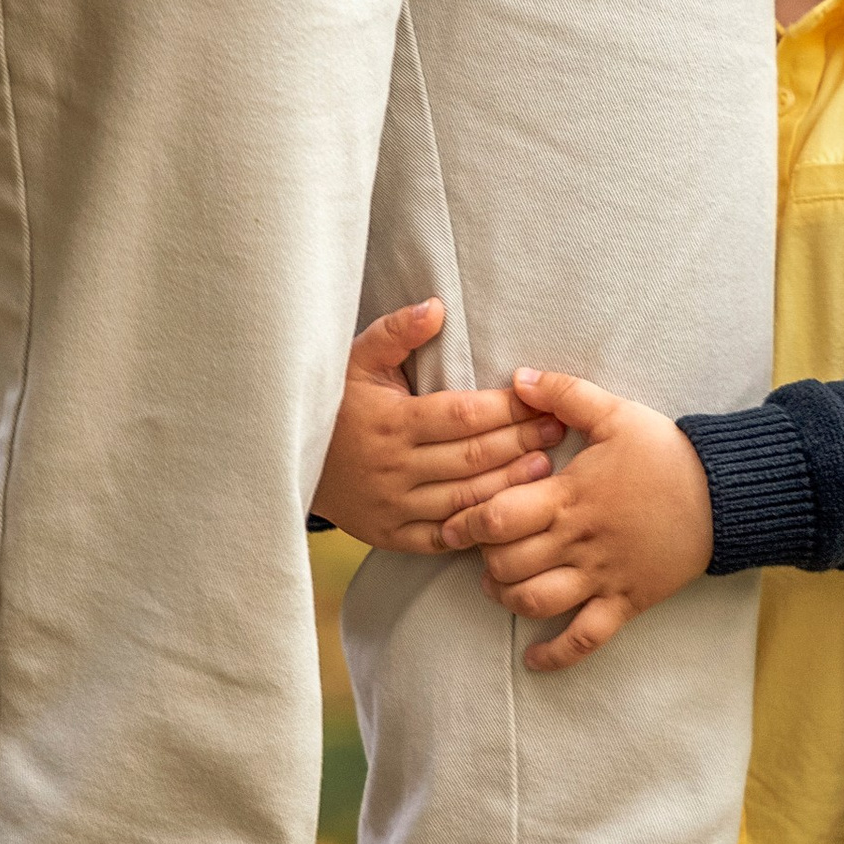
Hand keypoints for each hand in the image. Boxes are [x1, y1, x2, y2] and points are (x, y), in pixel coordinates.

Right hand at [311, 300, 561, 551]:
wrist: (286, 459)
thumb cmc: (334, 402)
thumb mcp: (356, 359)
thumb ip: (397, 332)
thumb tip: (438, 307)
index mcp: (391, 422)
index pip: (464, 415)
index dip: (508, 408)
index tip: (540, 398)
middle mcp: (394, 468)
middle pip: (474, 458)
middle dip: (522, 442)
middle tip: (558, 430)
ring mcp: (393, 506)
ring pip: (466, 500)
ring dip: (511, 485)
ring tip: (546, 470)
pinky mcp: (391, 535)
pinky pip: (445, 537)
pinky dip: (479, 526)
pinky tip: (509, 513)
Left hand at [439, 366, 713, 669]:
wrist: (725, 496)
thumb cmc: (666, 454)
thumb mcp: (616, 413)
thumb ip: (564, 393)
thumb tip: (518, 377)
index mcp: (569, 496)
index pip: (498, 517)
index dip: (467, 523)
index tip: (453, 522)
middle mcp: (579, 542)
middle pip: (508, 564)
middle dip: (484, 560)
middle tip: (482, 549)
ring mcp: (602, 577)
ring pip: (536, 603)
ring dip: (508, 599)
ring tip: (500, 587)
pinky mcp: (625, 602)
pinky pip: (585, 639)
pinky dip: (555, 655)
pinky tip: (532, 659)